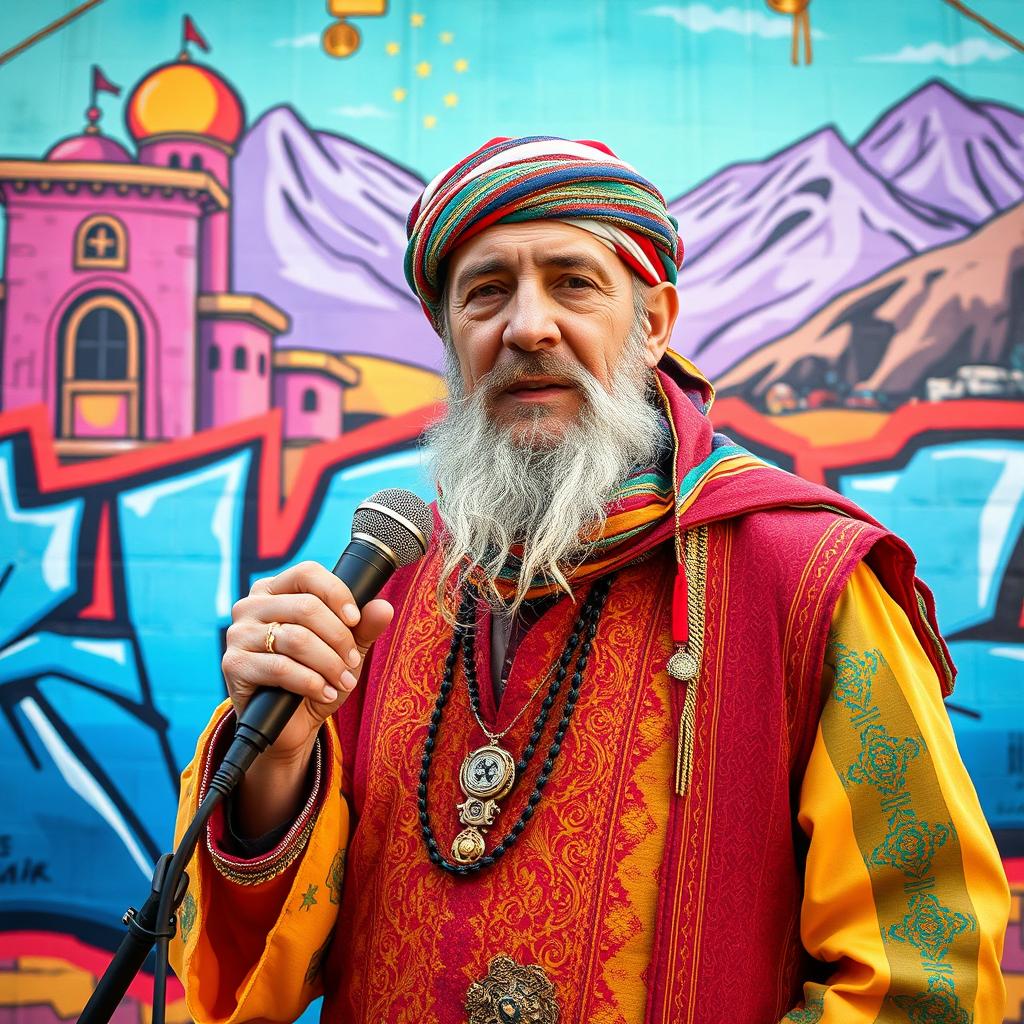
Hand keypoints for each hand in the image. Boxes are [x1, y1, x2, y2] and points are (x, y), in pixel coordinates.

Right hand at [222, 560, 393, 761]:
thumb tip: (383, 608)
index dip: (337, 594)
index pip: (308, 573)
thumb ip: (363, 627)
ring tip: (343, 682)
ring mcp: (238, 634)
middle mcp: (251, 605)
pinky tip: (326, 692)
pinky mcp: (233, 664)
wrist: (290, 723)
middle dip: (339, 638)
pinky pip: (280, 667)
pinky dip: (311, 682)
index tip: (355, 620)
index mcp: (276, 590)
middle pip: (306, 607)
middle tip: (353, 662)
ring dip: (329, 664)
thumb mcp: (345, 650)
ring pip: (296, 638)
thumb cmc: (316, 676)